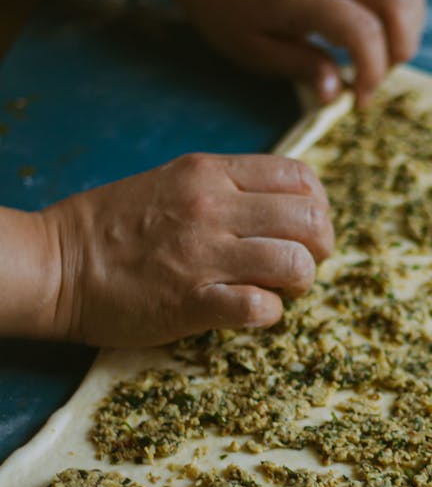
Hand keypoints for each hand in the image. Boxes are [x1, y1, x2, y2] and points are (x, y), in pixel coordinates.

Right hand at [41, 153, 332, 346]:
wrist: (57, 265)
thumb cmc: (113, 227)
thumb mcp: (173, 182)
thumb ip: (226, 189)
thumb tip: (282, 208)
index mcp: (210, 173)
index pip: (299, 176)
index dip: (318, 205)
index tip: (305, 228)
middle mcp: (213, 207)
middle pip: (310, 219)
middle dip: (320, 248)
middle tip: (302, 265)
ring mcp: (203, 254)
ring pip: (295, 262)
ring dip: (300, 282)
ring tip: (281, 290)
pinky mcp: (192, 301)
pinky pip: (260, 306)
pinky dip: (268, 313)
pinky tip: (252, 312)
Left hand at [180, 0, 425, 104]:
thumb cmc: (232, 14)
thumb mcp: (254, 51)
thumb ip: (301, 67)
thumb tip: (335, 94)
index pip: (361, 28)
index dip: (371, 71)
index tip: (358, 99)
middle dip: (400, 48)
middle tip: (375, 78)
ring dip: (408, 28)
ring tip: (382, 57)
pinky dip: (407, 9)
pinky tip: (385, 35)